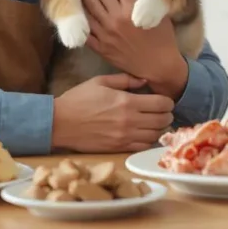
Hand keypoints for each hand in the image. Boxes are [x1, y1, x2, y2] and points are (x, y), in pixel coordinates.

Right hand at [51, 74, 174, 152]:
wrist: (60, 123)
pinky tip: (145, 134)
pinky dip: (148, 141)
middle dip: (167, 115)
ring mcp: (124, 136)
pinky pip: (143, 147)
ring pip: (155, 135)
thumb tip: (145, 81)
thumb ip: (125, 80)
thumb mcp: (100, 81)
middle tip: (163, 112)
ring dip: (160, 129)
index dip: (168, 102)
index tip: (164, 101)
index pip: (162, 103)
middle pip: (163, 120)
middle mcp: (129, 120)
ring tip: (156, 123)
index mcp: (127, 101)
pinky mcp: (118, 148)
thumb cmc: (78, 99)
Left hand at [77, 0, 188, 98]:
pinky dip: (80, 15)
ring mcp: (106, 33)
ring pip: (89, 6)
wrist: (158, 67)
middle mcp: (117, 18)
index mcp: (132, 9)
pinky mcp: (101, 46)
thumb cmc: (163, 40)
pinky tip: (77, 4)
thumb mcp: (161, 13)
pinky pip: (86, 28)